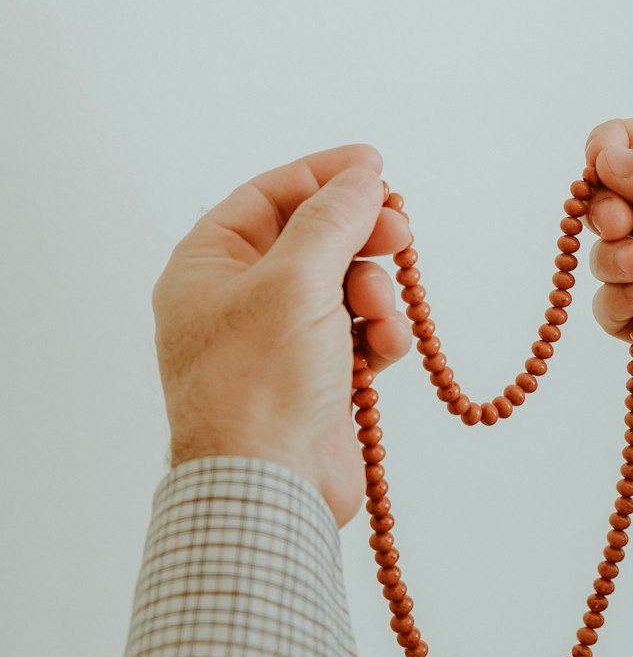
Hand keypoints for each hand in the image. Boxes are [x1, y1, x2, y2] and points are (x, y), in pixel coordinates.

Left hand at [152, 144, 413, 525]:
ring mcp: (277, 343)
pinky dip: (379, 337)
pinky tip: (385, 352)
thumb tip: (362, 177)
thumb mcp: (296, 282)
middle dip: (360, 238)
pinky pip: (357, 336)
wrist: (269, 489)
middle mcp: (238, 301)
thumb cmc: (259, 385)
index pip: (268, 197)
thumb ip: (333, 220)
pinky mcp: (314, 381)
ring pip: (343, 288)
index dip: (323, 177)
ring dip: (374, 294)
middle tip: (400, 234)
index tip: (375, 167)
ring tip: (380, 317)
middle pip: (312, 240)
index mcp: (208, 268)